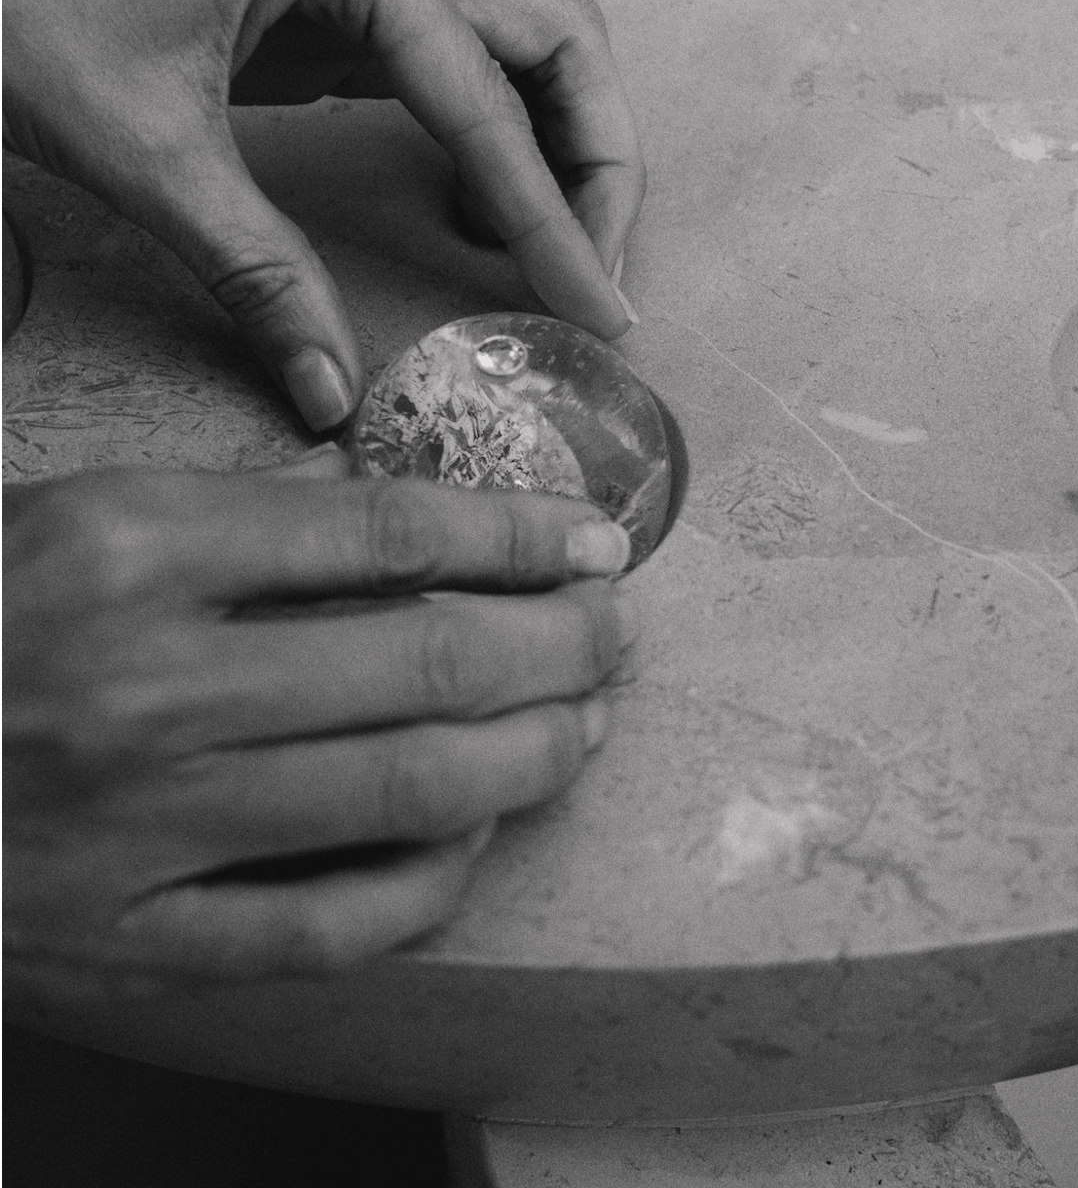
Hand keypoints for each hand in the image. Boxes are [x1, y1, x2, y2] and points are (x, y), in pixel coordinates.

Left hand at [1, 0, 645, 429]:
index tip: (600, 308)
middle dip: (596, 165)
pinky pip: (462, 66)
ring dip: (561, 149)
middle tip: (594, 276)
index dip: (555, 220)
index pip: (494, 105)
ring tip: (549, 253)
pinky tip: (476, 207)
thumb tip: (333, 390)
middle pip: (560, 42)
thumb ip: (258, 274)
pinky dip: (495, 141)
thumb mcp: (147, 150)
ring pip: (526, 47)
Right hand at [2, 457, 632, 995]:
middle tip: (615, 630)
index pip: (390, 530)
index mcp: (129, 546)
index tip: (596, 537)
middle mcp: (148, 684)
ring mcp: (143, 827)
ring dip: (533, 752)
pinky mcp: (130, 943)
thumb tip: (413, 535)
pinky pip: (334, 926)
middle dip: (561, 642)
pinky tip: (477, 832)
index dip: (521, 532)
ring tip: (585, 720)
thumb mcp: (77, 518)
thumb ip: (244, 525)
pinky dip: (435, 879)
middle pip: (430, 661)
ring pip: (411, 793)